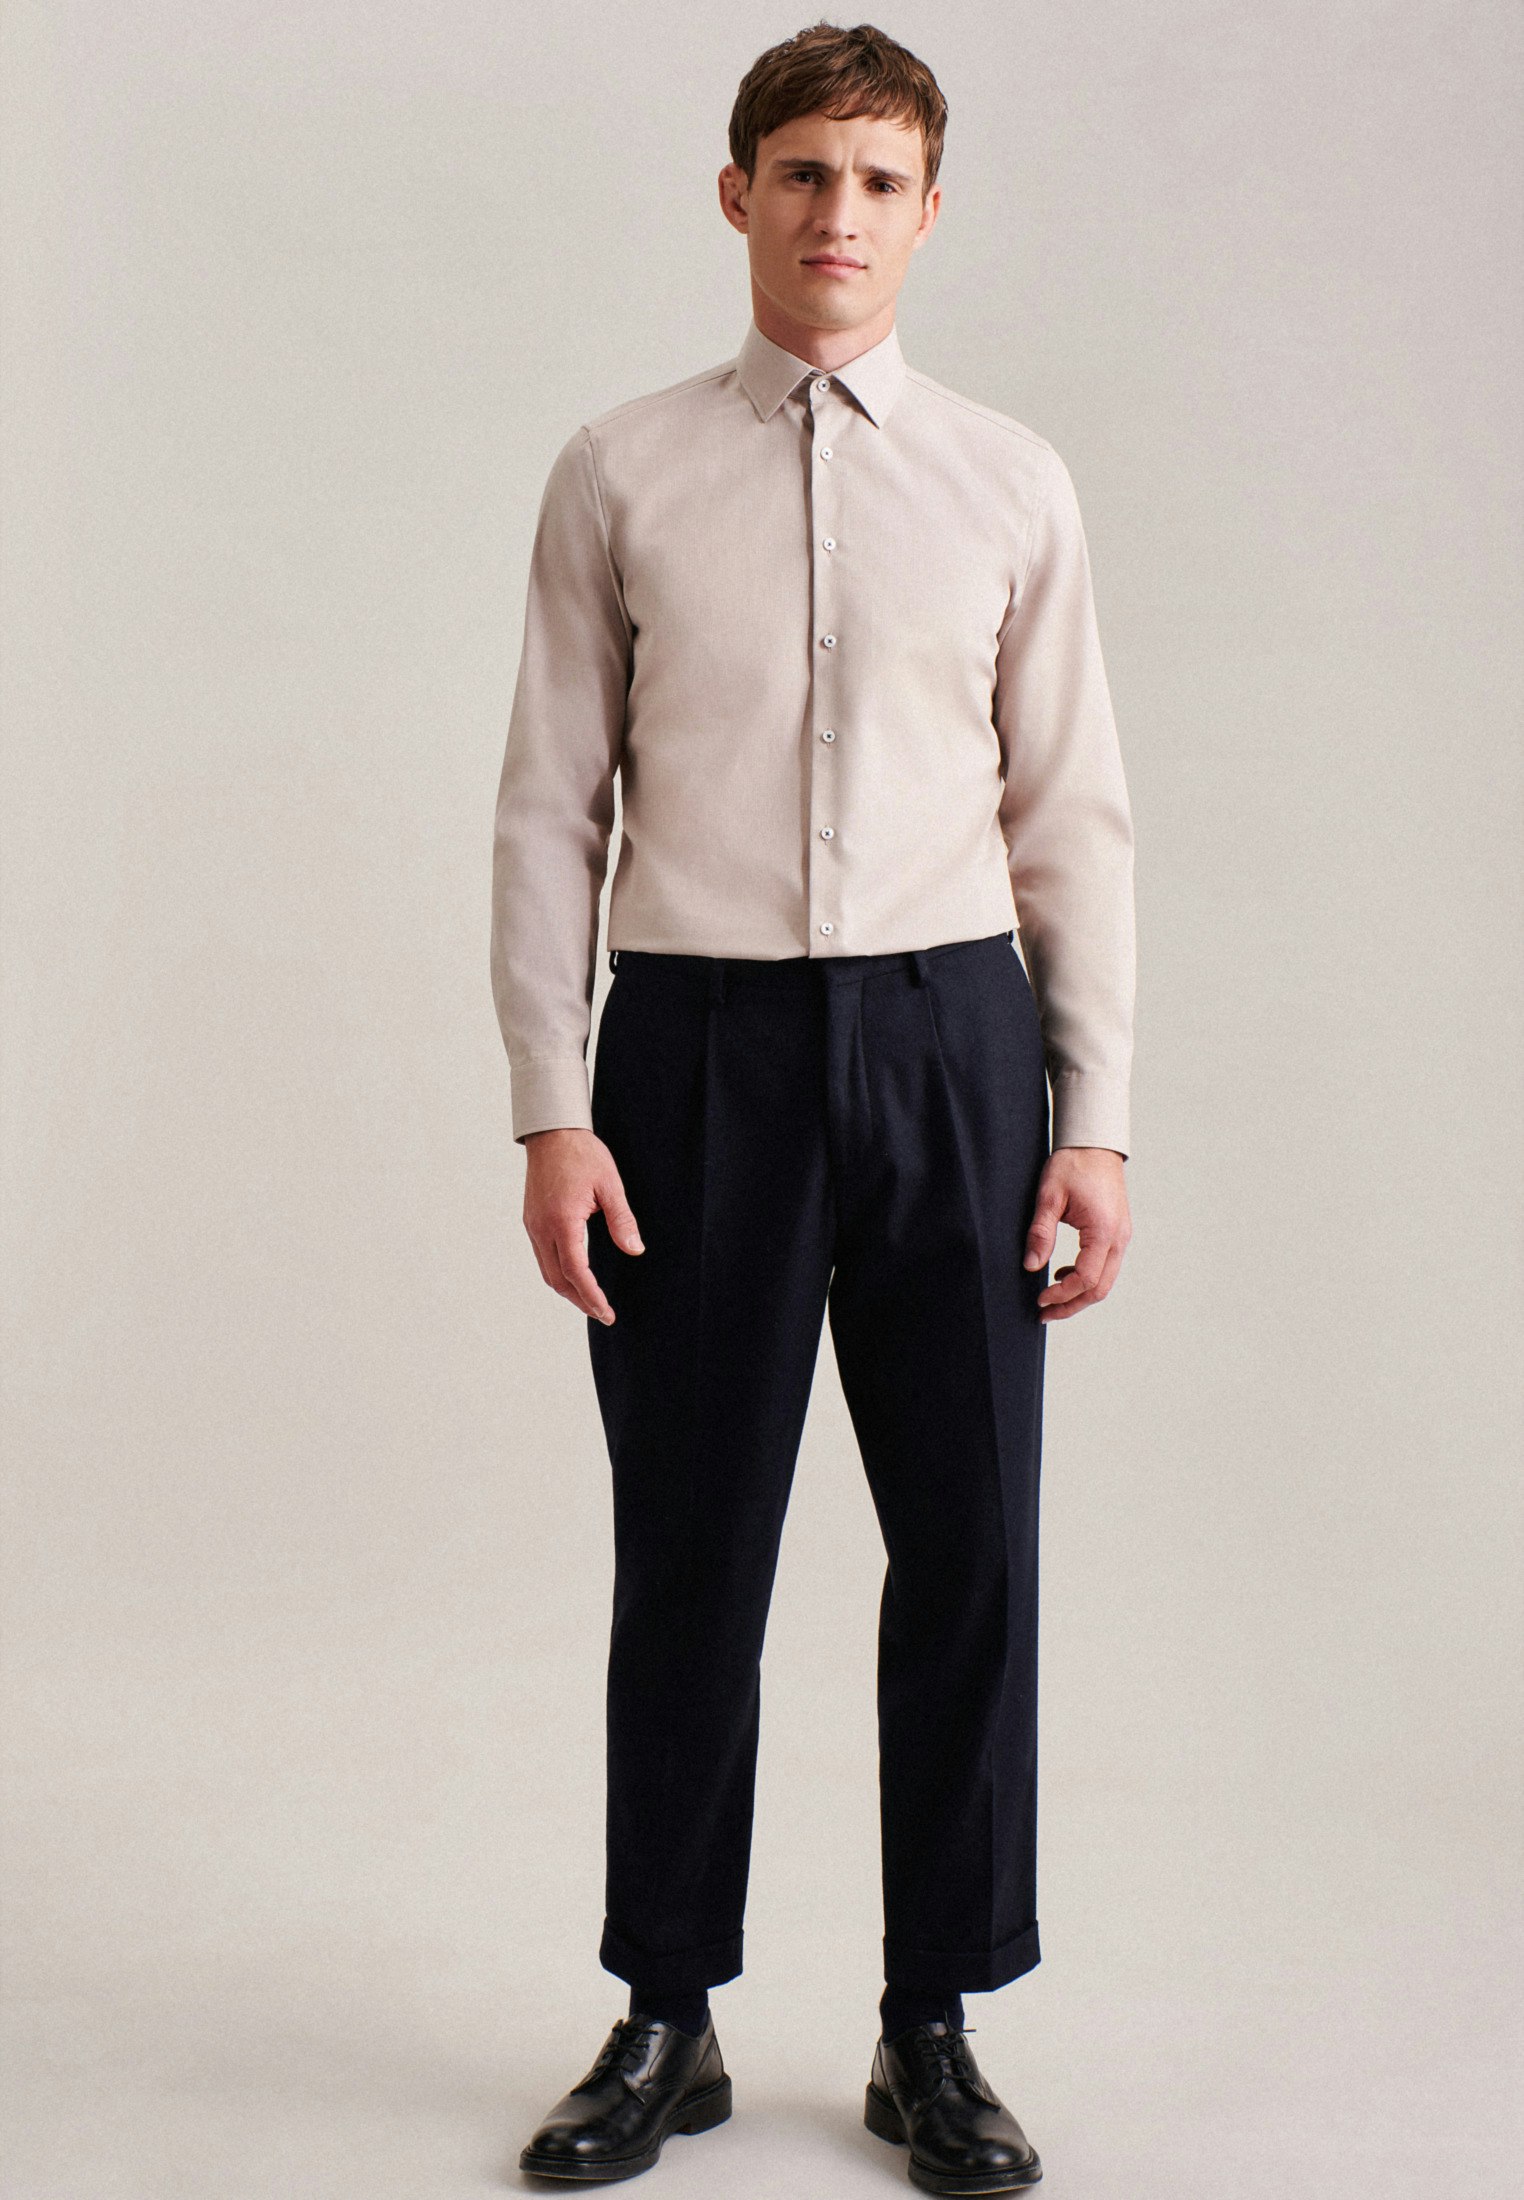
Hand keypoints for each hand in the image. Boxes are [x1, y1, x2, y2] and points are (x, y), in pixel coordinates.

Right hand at [521, 1127, 643, 1323]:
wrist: (552, 1132)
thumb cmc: (582, 1154)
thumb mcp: (610, 1185)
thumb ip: (622, 1220)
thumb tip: (634, 1249)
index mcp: (562, 1221)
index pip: (576, 1272)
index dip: (591, 1296)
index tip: (606, 1312)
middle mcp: (542, 1227)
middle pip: (557, 1279)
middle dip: (579, 1300)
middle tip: (602, 1313)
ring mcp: (533, 1224)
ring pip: (546, 1271)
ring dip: (567, 1289)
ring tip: (589, 1301)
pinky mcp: (531, 1219)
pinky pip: (542, 1256)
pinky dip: (557, 1273)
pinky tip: (573, 1275)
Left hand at [1023, 1146, 1130, 1321]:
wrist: (1094, 1144)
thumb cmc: (1073, 1164)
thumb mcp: (1049, 1196)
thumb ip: (1041, 1233)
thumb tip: (1031, 1266)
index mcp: (1103, 1230)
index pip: (1085, 1278)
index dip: (1061, 1294)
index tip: (1039, 1299)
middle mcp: (1119, 1238)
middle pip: (1099, 1288)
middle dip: (1071, 1305)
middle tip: (1044, 1313)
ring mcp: (1122, 1236)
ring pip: (1105, 1281)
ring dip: (1079, 1295)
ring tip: (1052, 1300)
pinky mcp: (1117, 1233)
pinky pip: (1106, 1266)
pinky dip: (1087, 1278)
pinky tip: (1063, 1274)